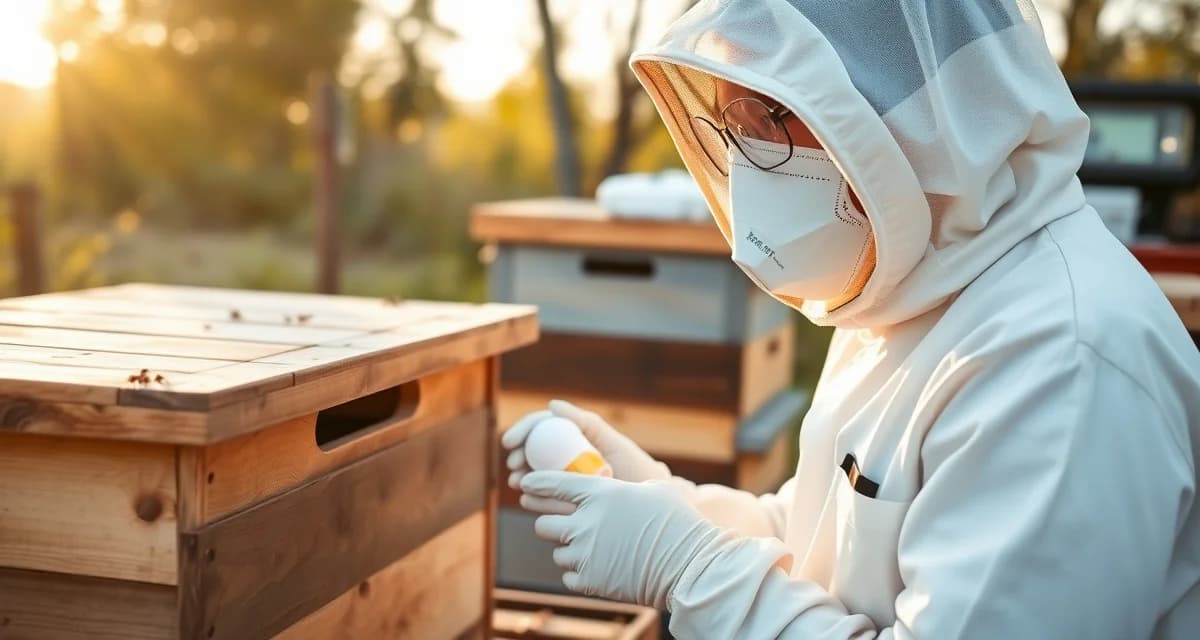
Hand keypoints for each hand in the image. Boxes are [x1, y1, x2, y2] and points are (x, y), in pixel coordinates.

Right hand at [502, 399, 670, 489]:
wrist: (653, 507)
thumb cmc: (636, 469)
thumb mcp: (614, 444)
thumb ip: (586, 423)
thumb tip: (551, 405)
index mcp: (577, 437)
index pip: (542, 426)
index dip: (523, 431)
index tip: (511, 443)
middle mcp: (569, 456)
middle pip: (534, 450)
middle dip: (518, 456)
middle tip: (514, 466)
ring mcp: (568, 480)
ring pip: (536, 475)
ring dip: (522, 477)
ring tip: (519, 484)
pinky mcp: (569, 503)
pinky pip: (546, 499)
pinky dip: (534, 498)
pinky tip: (528, 501)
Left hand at [520, 471, 721, 608]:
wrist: (689, 565)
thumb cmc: (678, 522)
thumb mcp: (654, 490)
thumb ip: (624, 487)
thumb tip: (614, 486)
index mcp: (600, 494)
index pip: (554, 484)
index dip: (536, 483)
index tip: (524, 483)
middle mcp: (586, 523)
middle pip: (544, 523)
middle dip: (551, 523)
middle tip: (565, 525)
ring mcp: (585, 554)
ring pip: (557, 551)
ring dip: (570, 550)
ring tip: (594, 550)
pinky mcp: (588, 581)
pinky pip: (568, 576)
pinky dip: (580, 573)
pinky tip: (601, 567)